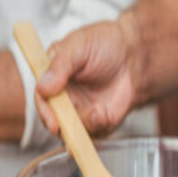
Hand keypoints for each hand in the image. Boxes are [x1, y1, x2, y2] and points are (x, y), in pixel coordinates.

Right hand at [35, 18, 137, 136]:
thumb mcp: (79, 46)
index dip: (44, 111)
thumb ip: (60, 65)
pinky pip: (93, 132)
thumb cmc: (106, 44)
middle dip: (61, 126)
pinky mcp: (97, 120)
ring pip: (72, 129)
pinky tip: (105, 113)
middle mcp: (64, 95)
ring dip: (84, 125)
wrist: (136, 56)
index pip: (42, 97)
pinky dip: (98, 126)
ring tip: (99, 111)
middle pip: (53, 118)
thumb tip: (43, 87)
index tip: (52, 121)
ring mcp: (80, 109)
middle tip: (72, 126)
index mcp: (53, 75)